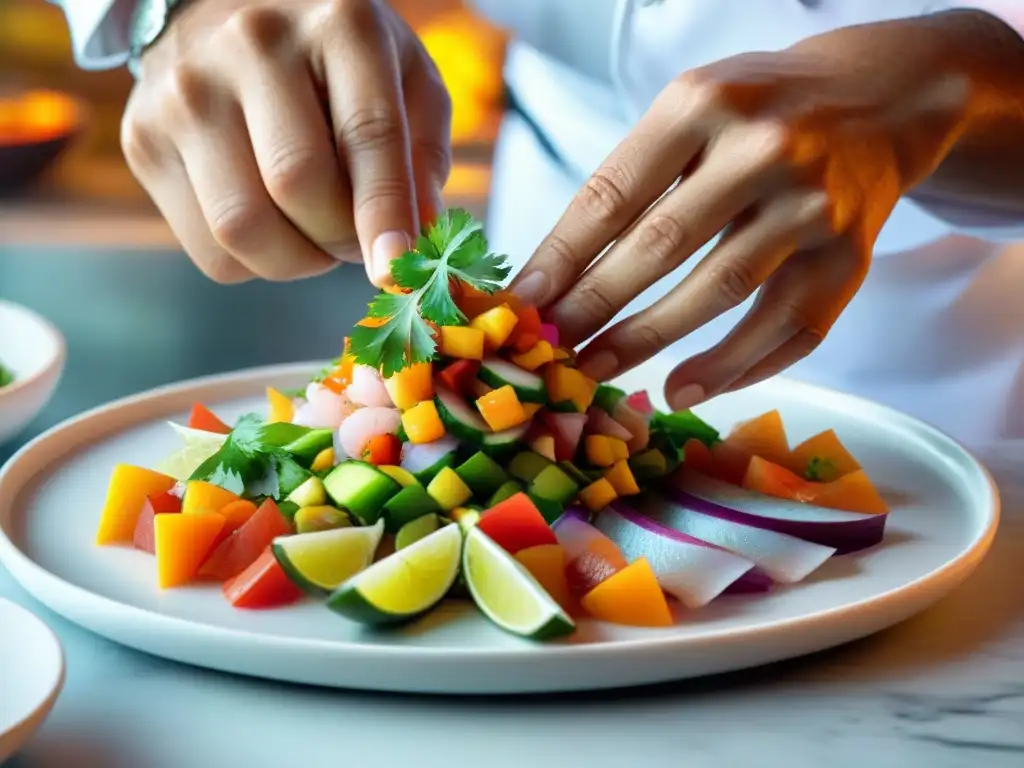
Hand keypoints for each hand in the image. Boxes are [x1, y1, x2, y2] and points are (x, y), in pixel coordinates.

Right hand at [121, 0, 450, 284]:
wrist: (223, 11)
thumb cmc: (335, 60)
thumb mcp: (404, 80)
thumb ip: (422, 156)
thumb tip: (415, 241)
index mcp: (338, 23)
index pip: (366, 132)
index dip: (384, 211)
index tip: (395, 268)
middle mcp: (251, 45)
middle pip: (296, 185)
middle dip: (339, 238)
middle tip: (355, 240)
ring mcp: (185, 91)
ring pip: (242, 228)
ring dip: (295, 259)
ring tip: (313, 232)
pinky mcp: (142, 138)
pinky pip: (208, 249)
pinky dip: (253, 261)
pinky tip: (271, 222)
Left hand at [512, 39, 969, 409]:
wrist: (880, 100)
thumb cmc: (759, 111)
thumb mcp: (689, 111)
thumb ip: (631, 179)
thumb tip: (557, 273)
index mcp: (703, 104)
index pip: (613, 194)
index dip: (561, 257)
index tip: (523, 303)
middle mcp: (763, 149)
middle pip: (660, 246)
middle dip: (593, 306)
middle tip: (550, 350)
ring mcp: (812, 205)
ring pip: (719, 291)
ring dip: (649, 342)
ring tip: (598, 371)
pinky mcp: (850, 257)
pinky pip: (785, 329)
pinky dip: (731, 369)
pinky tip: (684, 389)